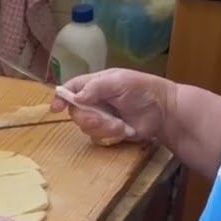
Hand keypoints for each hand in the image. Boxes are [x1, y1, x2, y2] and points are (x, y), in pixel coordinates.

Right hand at [51, 69, 174, 145]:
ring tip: (120, 125)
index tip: (56, 108)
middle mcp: (94, 101)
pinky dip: (110, 136)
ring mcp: (101, 118)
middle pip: (76, 112)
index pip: (71, 89)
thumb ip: (96, 87)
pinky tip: (123, 131)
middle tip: (102, 119)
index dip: (61, 97)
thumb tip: (75, 97)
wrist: (164, 112)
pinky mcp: (109, 133)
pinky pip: (98, 139)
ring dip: (103, 128)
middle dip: (88, 118)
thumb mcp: (119, 81)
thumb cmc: (143, 90)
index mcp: (95, 84)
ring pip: (86, 128)